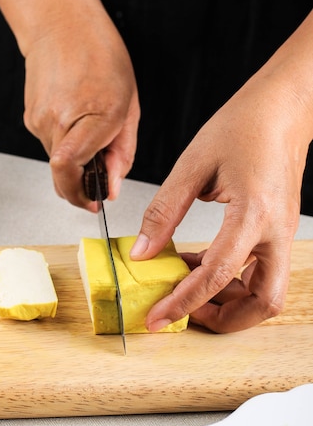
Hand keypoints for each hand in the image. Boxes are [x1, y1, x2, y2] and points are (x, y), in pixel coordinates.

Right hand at [23, 3, 139, 210]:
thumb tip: (113, 188)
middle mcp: (57, 120)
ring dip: (76, 157)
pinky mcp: (30, 118)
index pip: (70, 168)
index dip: (80, 194)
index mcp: (92, 113)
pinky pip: (51, 144)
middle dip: (84, 179)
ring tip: (91, 125)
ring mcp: (38, 119)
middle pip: (65, 173)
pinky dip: (66, 141)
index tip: (93, 203)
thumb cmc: (100, 55)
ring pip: (58, 160)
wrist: (60, 23)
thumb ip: (122, 152)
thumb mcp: (128, 105)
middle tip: (103, 162)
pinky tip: (76, 116)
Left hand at [130, 52, 312, 331]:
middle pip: (263, 302)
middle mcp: (276, 231)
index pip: (217, 274)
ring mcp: (282, 231)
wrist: (283, 107)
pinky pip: (262, 269)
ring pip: (267, 290)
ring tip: (187, 284)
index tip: (157, 318)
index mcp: (254, 214)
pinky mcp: (279, 228)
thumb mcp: (193, 165)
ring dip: (230, 300)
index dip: (183, 302)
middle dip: (224, 318)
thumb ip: (164, 212)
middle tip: (184, 311)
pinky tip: (200, 261)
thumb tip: (142, 252)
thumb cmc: (243, 125)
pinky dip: (233, 278)